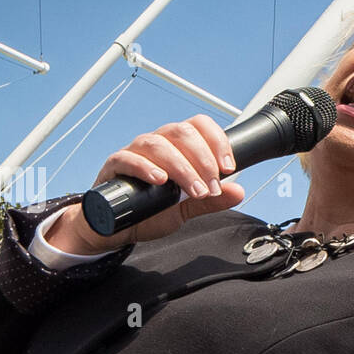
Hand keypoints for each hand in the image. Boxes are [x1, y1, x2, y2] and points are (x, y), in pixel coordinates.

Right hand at [48, 115, 246, 254]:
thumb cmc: (151, 211)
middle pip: (181, 132)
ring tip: (193, 189)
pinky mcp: (115, 166)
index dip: (217, 141)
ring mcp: (135, 152)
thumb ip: (211, 201)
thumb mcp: (186, 209)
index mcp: (178, 147)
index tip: (228, 168)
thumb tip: (238, 192)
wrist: (118, 227)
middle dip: (202, 159)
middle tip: (211, 187)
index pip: (199, 126)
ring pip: (157, 144)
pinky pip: (127, 158)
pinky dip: (145, 167)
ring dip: (181, 167)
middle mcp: (157, 144)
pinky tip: (160, 180)